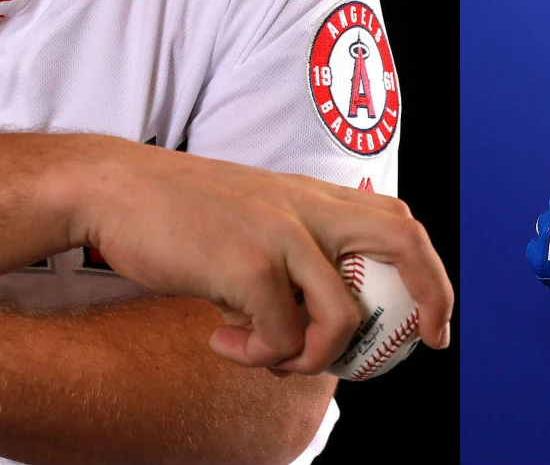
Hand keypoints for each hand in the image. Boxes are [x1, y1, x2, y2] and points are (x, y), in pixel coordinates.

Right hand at [76, 143, 452, 375]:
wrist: (113, 191)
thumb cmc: (176, 215)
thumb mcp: (250, 223)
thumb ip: (288, 262)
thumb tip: (306, 332)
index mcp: (312, 196)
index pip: (398, 222)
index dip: (430, 272)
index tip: (435, 321)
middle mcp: (308, 208)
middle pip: (403, 241)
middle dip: (430, 296)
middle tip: (420, 344)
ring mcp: (283, 234)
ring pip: (342, 320)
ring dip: (309, 358)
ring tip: (264, 354)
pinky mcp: (250, 265)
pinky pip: (280, 339)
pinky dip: (255, 355)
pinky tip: (219, 340)